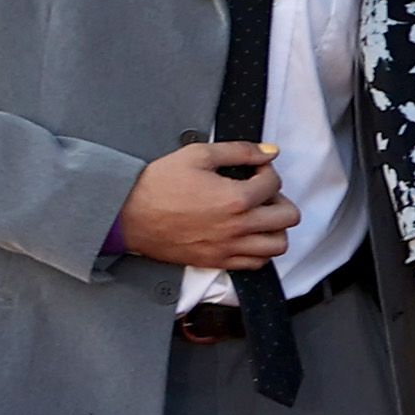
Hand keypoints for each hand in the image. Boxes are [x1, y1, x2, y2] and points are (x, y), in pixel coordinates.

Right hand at [116, 140, 287, 270]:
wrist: (126, 214)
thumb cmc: (157, 184)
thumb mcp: (197, 155)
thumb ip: (239, 151)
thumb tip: (269, 152)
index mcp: (236, 199)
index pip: (275, 183)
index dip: (267, 171)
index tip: (254, 170)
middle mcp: (238, 227)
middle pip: (288, 217)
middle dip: (279, 199)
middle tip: (261, 193)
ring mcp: (229, 248)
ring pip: (278, 245)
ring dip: (275, 228)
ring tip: (258, 215)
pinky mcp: (217, 261)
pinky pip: (257, 263)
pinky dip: (259, 250)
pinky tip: (247, 235)